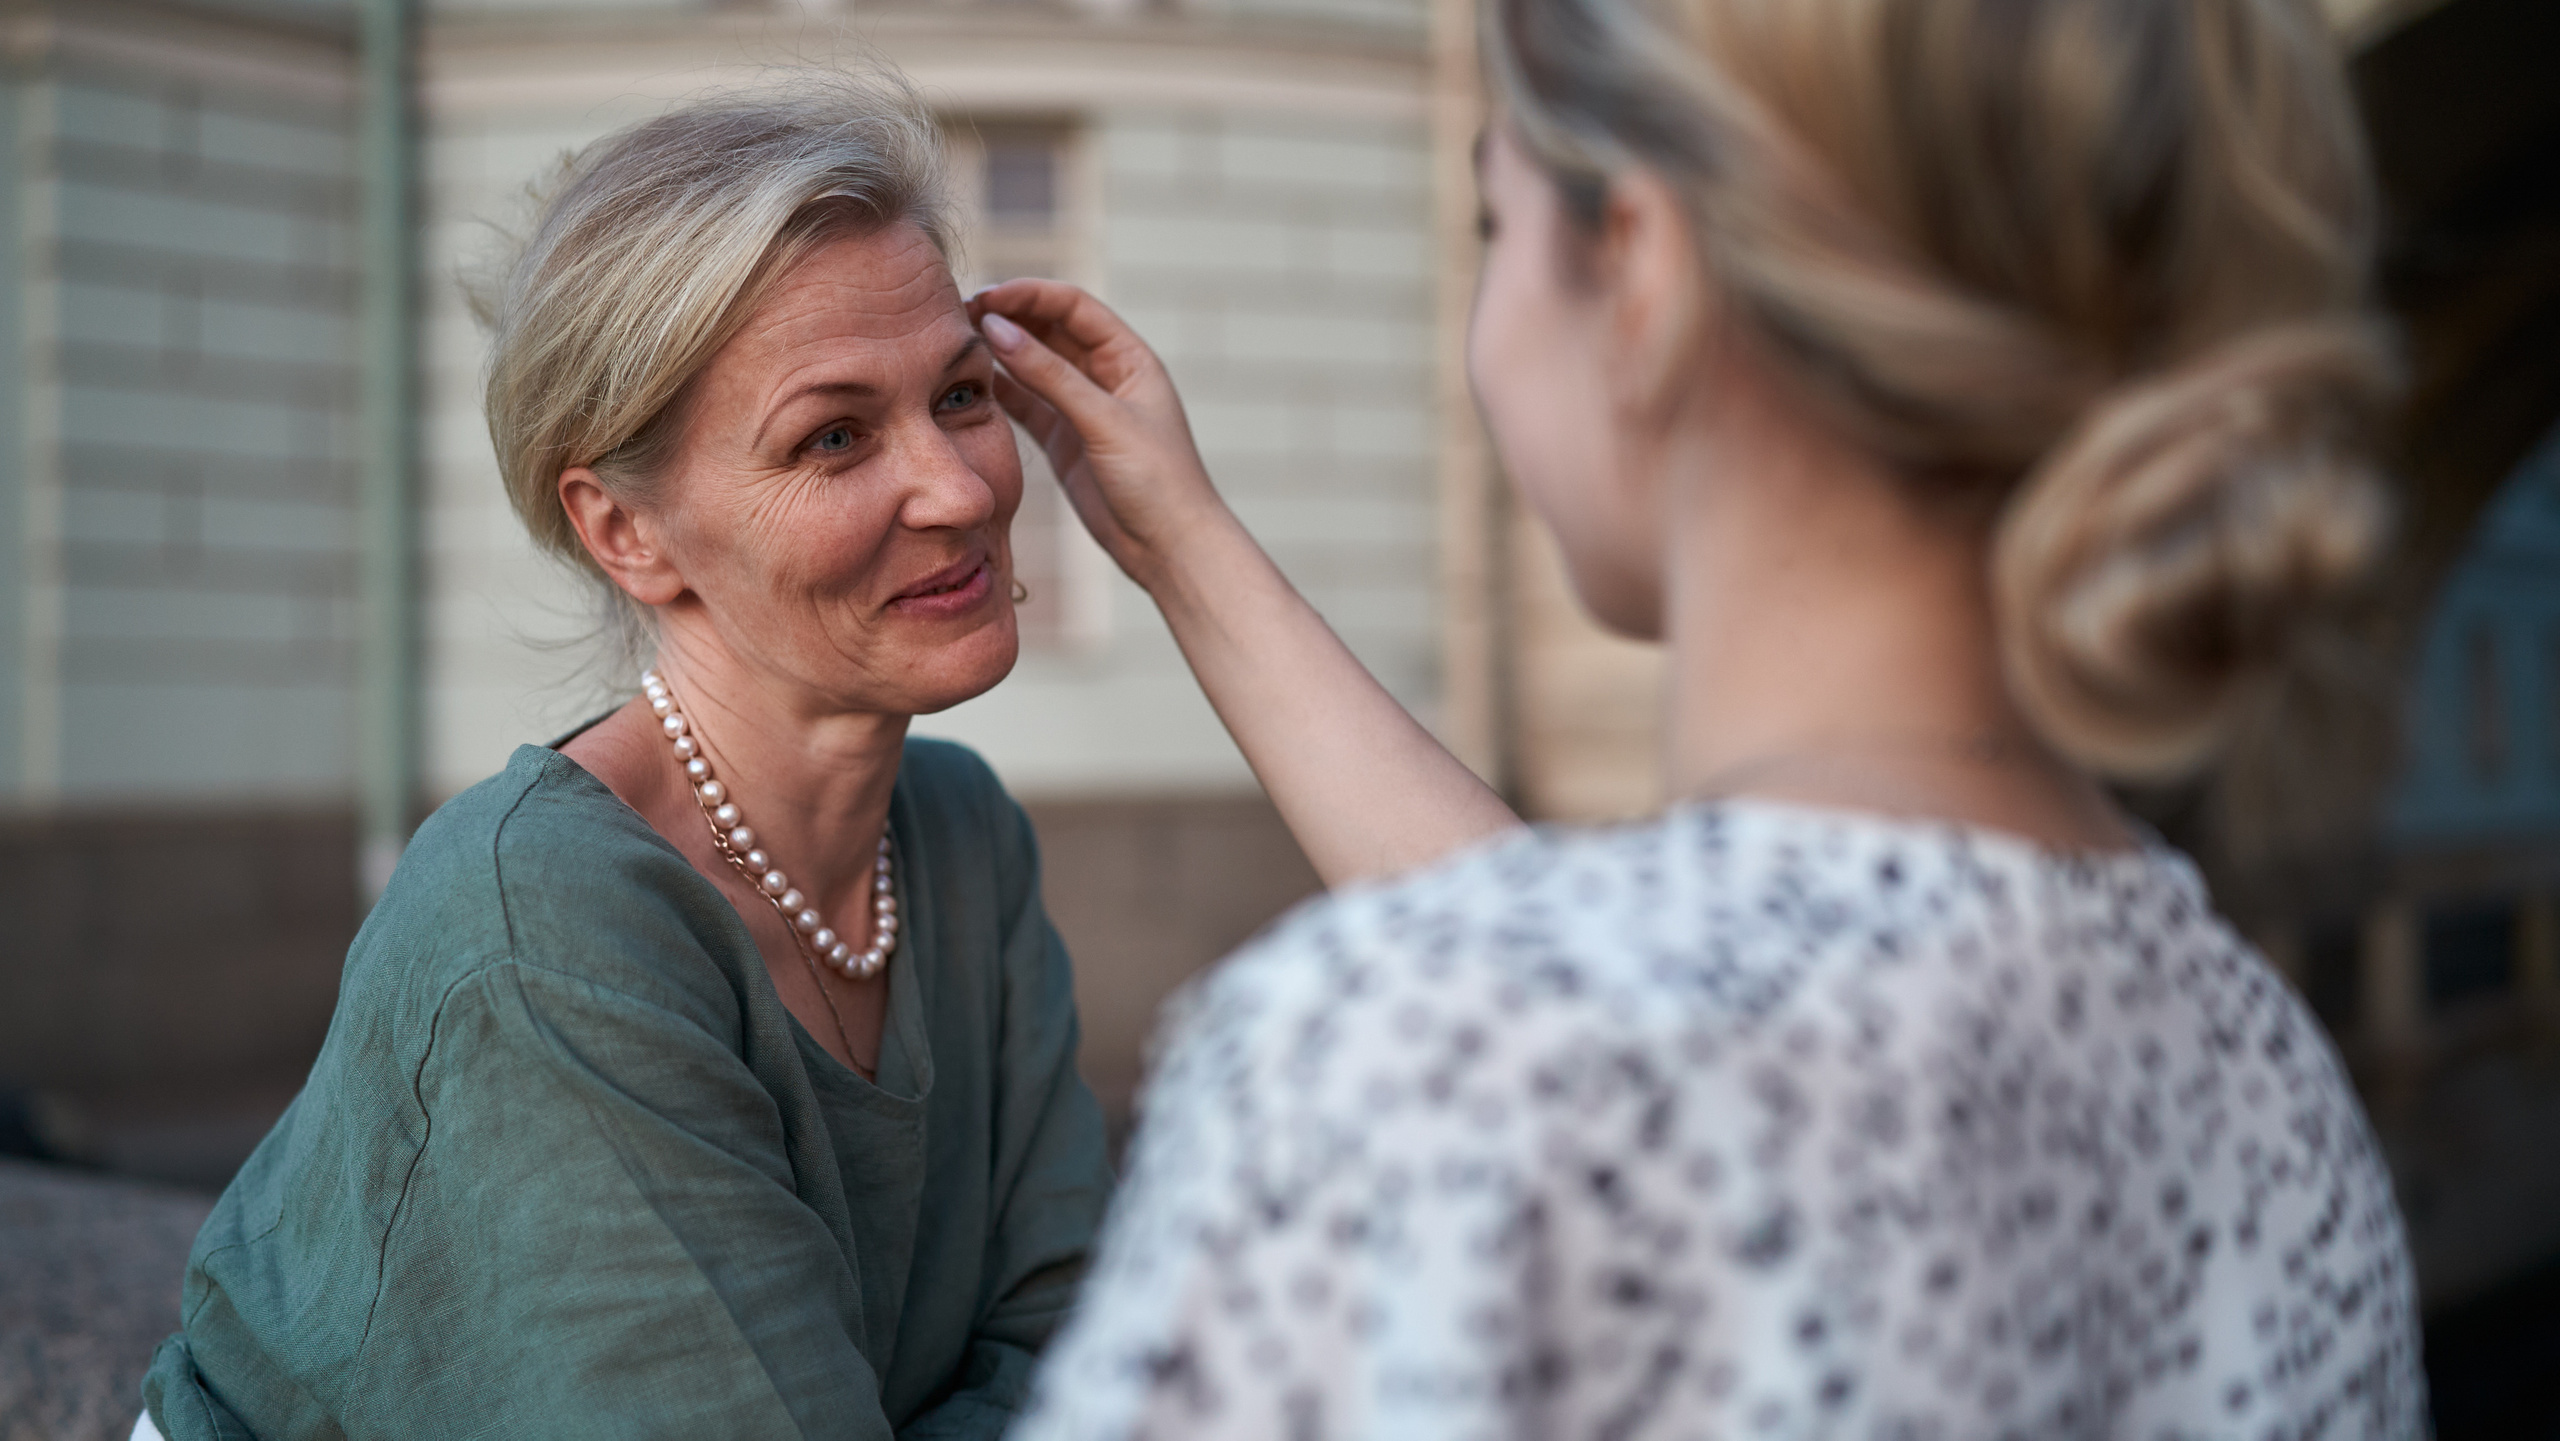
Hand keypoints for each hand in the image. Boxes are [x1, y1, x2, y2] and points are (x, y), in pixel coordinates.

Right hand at [967, 280, 1232, 594]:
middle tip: (960, 315)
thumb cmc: (1157, 480)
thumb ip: (1051, 376)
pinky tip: (971, 384)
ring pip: (1035, 366)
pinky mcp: (1066, 441)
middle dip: (1010, 317)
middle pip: (1050, 330)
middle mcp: (1106, 376)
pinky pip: (1028, 405)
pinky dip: (1002, 393)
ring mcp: (1083, 409)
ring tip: (957, 344)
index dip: (1030, 295)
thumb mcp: (1104, 421)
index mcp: (1130, 358)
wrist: (1170, 549)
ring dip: (1002, 352)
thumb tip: (997, 329)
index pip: (1074, 307)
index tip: (986, 296)